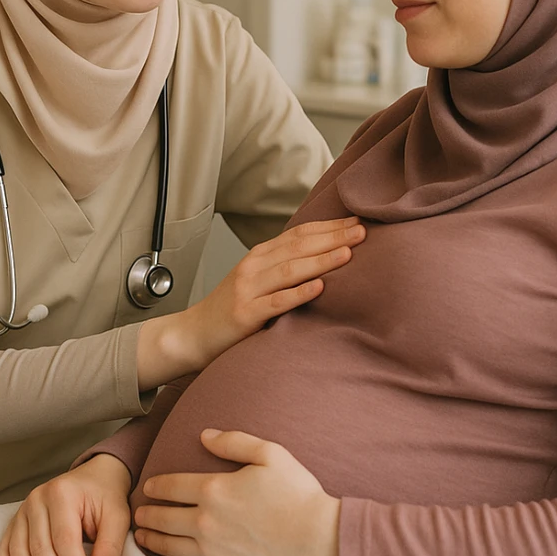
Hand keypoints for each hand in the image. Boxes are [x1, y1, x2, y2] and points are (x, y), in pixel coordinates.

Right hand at [0, 454, 131, 555]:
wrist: (94, 476)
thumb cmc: (105, 495)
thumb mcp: (117, 514)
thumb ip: (110, 545)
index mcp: (63, 493)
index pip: (66, 541)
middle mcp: (38, 499)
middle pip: (41, 550)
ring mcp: (24, 509)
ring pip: (21, 552)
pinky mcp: (17, 519)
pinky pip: (7, 545)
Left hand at [132, 429, 339, 555]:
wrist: (317, 540)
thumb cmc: (297, 494)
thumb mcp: (269, 453)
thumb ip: (233, 441)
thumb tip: (204, 435)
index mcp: (215, 489)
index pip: (172, 486)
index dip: (155, 486)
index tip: (148, 487)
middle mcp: (206, 521)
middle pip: (163, 517)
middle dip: (147, 514)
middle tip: (138, 513)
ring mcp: (212, 550)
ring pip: (168, 545)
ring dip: (151, 539)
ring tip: (141, 535)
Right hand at [174, 217, 365, 374]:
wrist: (194, 333)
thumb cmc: (232, 307)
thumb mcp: (257, 279)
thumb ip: (284, 266)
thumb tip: (325, 256)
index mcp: (260, 255)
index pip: (299, 234)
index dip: (328, 227)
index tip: (356, 222)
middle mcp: (254, 266)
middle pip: (298, 247)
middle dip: (332, 238)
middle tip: (362, 231)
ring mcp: (249, 289)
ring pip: (290, 270)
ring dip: (321, 260)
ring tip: (348, 253)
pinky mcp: (246, 314)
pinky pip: (276, 302)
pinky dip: (299, 293)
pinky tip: (319, 287)